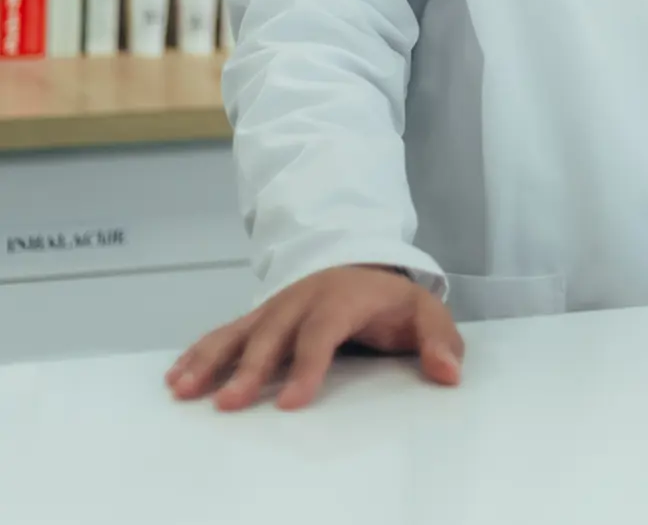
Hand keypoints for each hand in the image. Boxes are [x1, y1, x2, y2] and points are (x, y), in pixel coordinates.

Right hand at [166, 263, 463, 411]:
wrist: (366, 265)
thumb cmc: (393, 301)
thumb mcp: (426, 313)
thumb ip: (440, 341)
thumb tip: (449, 373)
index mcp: (344, 298)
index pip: (323, 332)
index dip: (307, 366)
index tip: (292, 402)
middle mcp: (304, 299)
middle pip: (273, 333)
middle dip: (250, 368)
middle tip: (228, 403)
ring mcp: (278, 307)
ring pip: (241, 330)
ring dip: (211, 359)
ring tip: (184, 389)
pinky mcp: (261, 317)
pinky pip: (226, 332)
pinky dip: (200, 352)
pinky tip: (177, 377)